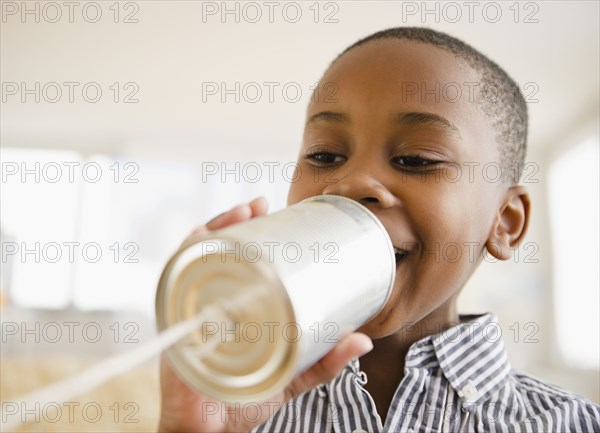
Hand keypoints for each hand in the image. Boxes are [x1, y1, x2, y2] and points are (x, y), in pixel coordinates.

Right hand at [157, 197, 373, 432]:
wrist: (210, 432)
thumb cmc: (246, 401)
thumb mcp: (292, 373)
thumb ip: (325, 360)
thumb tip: (363, 339)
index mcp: (237, 307)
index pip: (242, 261)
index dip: (254, 232)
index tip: (271, 210)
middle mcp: (213, 301)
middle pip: (219, 251)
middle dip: (234, 221)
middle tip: (256, 204)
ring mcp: (193, 308)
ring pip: (198, 257)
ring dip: (215, 229)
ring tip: (238, 212)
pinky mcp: (178, 321)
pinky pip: (175, 281)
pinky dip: (185, 255)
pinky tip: (199, 236)